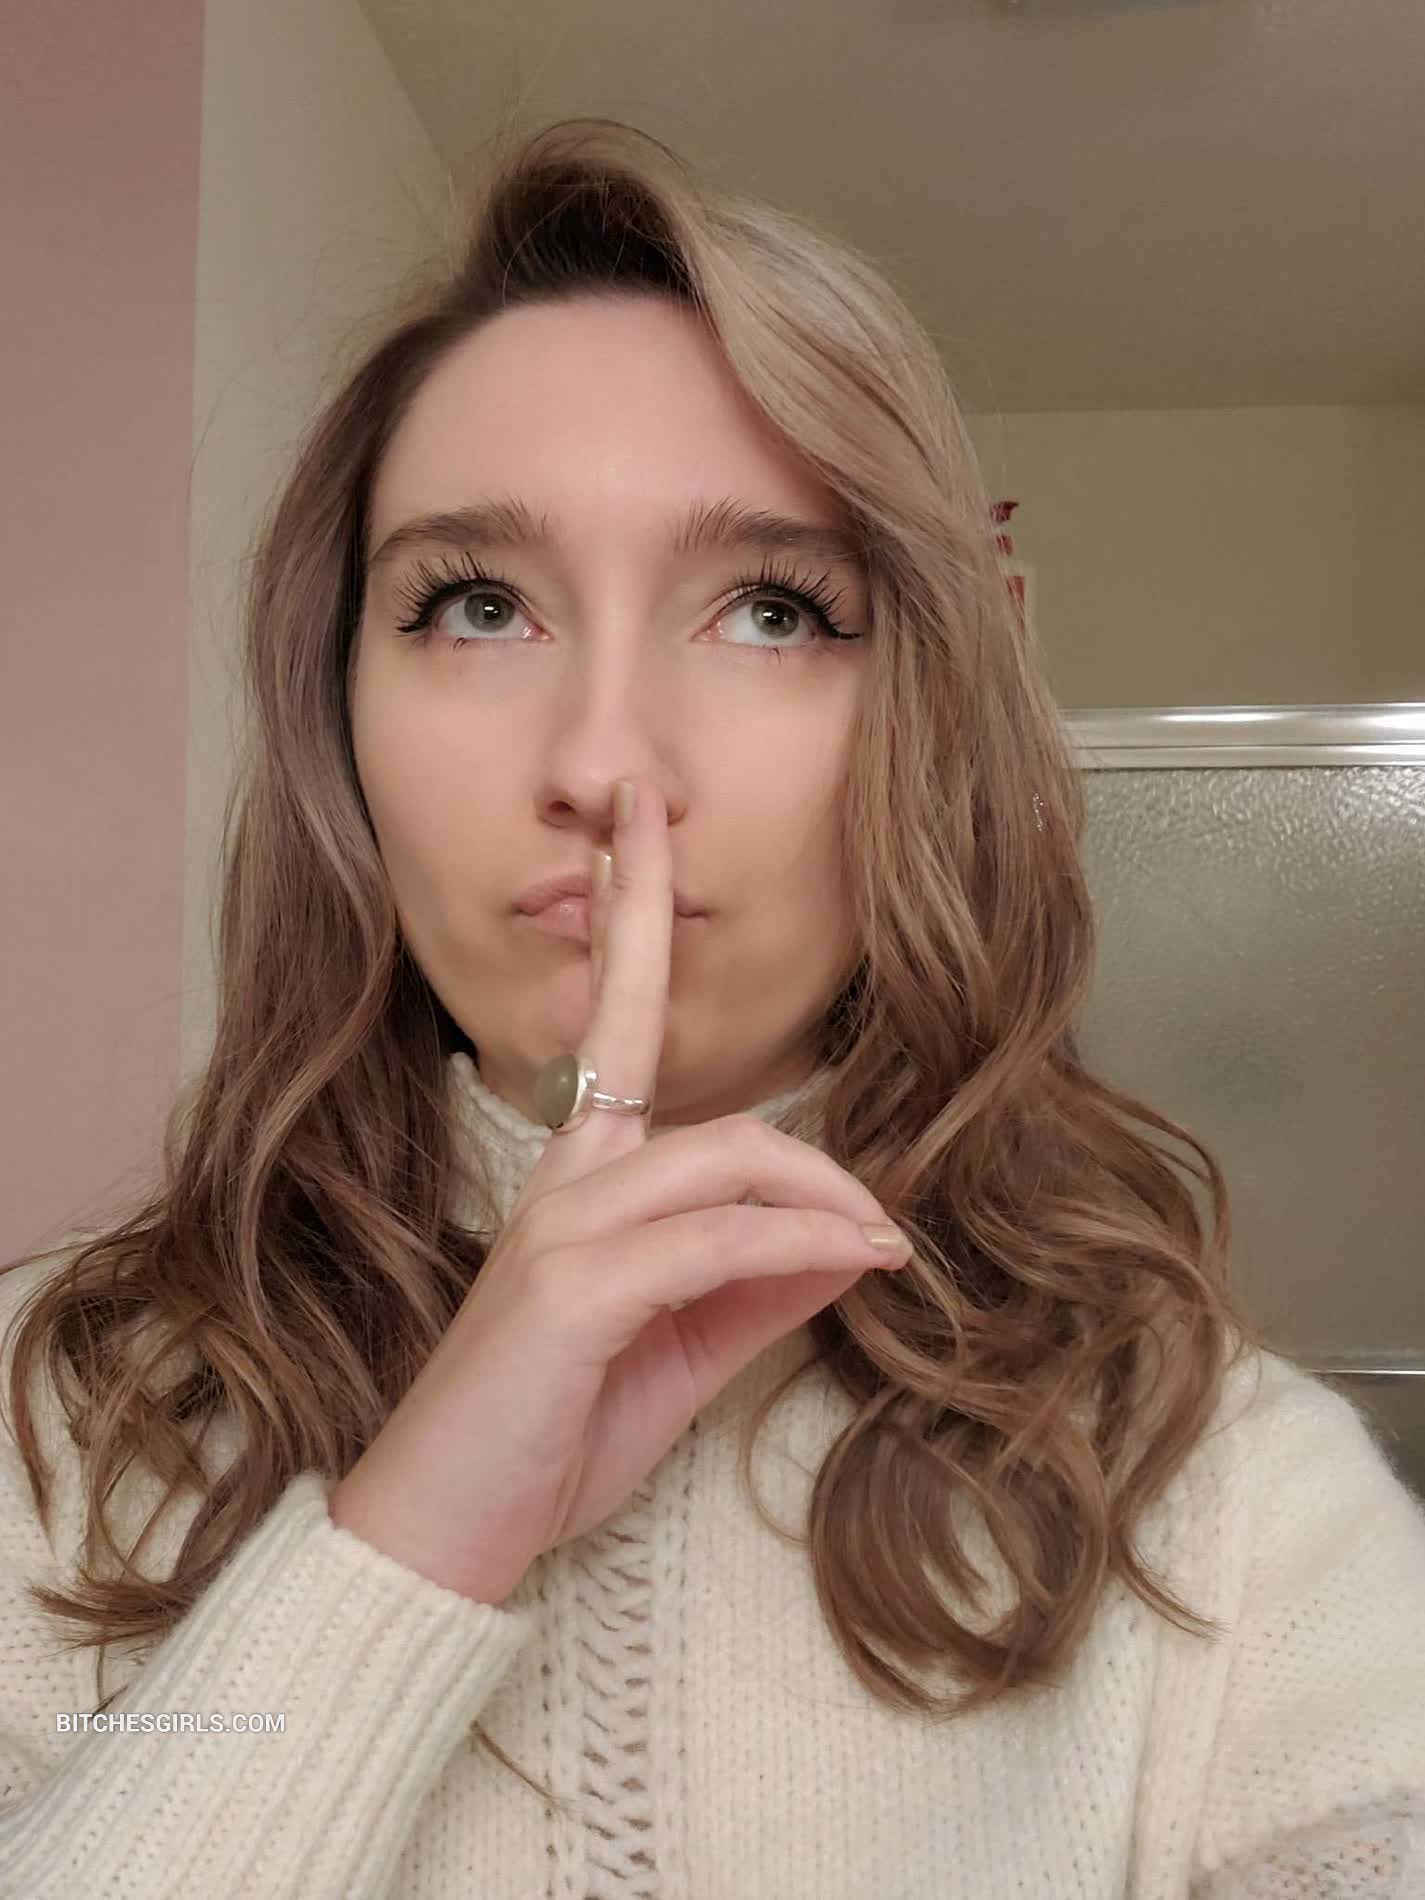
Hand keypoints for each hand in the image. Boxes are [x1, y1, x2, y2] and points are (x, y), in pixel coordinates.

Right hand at [328, 776, 911, 1602]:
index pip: (611, 1022)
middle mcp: (563, 1179)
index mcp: (579, 1178)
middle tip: (853, 1161)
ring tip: (883, 1243)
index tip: (636, 818)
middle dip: (765, 1080)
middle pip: (688, 1081)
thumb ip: (753, 1285)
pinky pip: (713, 1240)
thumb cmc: (549, 1432)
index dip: (628, 909)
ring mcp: (561, 1228)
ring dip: (825, 1197)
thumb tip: (847, 1242)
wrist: (448, 1530)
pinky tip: (852, 1265)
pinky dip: (797, 1247)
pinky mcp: (572, 1289)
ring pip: (724, 1159)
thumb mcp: (677, 1350)